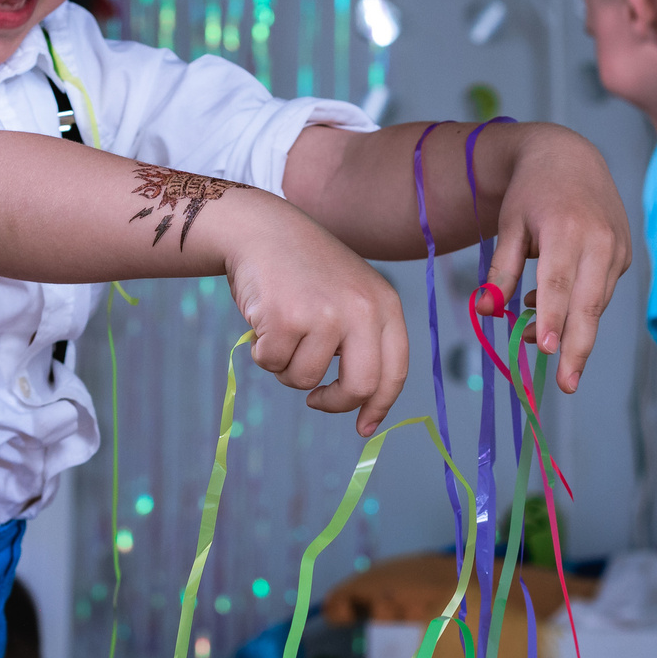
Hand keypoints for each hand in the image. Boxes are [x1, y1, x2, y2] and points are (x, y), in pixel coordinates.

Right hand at [223, 206, 411, 437]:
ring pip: (305, 380)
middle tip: (316, 401)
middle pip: (359, 387)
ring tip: (283, 332)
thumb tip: (365, 408)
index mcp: (385, 305)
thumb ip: (362, 341)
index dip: (379, 406)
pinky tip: (264, 319)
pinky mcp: (286, 318)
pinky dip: (262, 352)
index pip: (395, 372)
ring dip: (286, 368)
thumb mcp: (350, 296)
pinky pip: (272, 364)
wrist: (262, 229)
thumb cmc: (304, 271)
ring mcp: (325, 313)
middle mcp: (362, 309)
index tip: (364, 427)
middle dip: (334, 403)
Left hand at [481, 126, 631, 394]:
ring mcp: (617, 248)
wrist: (570, 157)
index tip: (545, 350)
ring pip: (596, 303)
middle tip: (565, 384)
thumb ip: (500, 269)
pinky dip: (579, 307)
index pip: (558, 283)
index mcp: (566, 229)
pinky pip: (601, 291)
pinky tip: (552, 307)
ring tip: (541, 346)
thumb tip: (485, 310)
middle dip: (577, 348)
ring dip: (571, 330)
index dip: (552, 318)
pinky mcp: (624, 255)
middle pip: (588, 304)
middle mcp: (599, 240)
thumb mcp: (508, 225)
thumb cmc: (532, 192)